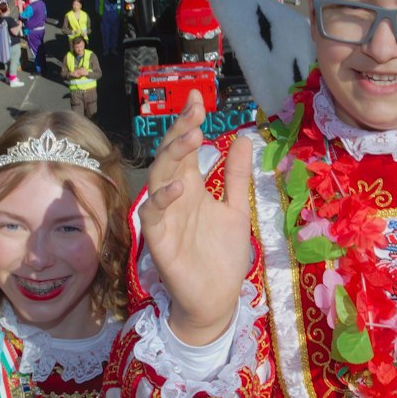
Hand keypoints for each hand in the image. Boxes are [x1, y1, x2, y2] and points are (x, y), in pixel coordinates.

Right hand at [140, 92, 253, 344]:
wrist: (217, 300)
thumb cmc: (222, 256)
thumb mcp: (237, 209)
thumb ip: (235, 176)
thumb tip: (243, 136)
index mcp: (191, 188)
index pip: (186, 149)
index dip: (189, 122)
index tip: (199, 97)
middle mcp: (174, 198)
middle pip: (170, 157)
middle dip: (179, 131)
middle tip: (195, 110)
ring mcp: (165, 217)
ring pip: (158, 178)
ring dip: (172, 156)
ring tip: (192, 135)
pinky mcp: (159, 241)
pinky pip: (153, 215)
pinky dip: (163, 198)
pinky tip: (180, 185)